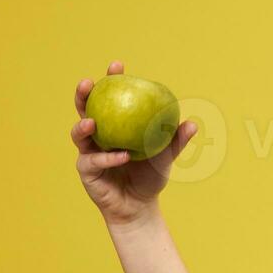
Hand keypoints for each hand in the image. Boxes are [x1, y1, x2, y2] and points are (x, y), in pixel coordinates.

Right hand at [71, 59, 198, 226]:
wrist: (140, 206)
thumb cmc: (151, 177)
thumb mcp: (166, 157)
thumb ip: (176, 141)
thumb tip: (192, 123)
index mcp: (115, 125)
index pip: (110, 97)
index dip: (111, 80)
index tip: (117, 66)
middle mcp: (98, 135)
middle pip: (85, 109)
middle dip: (84, 94)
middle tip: (89, 83)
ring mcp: (88, 152)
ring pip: (80, 134)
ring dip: (84, 125)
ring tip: (92, 122)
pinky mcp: (86, 171)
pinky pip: (94, 161)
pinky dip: (108, 158)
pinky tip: (121, 156)